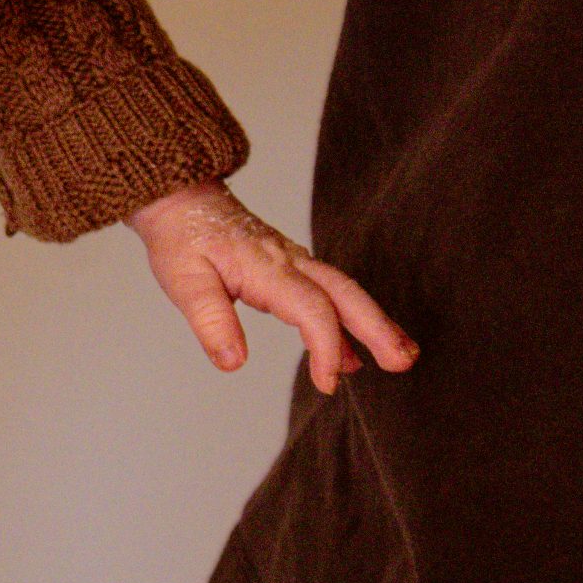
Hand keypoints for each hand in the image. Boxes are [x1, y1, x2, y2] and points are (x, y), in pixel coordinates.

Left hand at [126, 180, 417, 395]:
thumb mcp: (184, 282)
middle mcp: (290, 261)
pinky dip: (347, 321)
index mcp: (268, 267)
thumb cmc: (181, 237)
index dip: (326, 348)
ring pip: (344, 292)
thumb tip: (234, 363)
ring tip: (400, 357)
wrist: (180, 197)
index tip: (327, 384)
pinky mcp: (290, 266)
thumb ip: (211, 321)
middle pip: (346, 294)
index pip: (312, 309)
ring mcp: (294, 261)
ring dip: (373, 324)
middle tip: (403, 362)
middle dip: (378, 328)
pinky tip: (352, 353)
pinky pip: (327, 293)